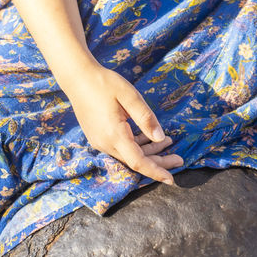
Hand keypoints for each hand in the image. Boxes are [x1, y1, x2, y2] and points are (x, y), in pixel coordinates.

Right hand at [64, 63, 182, 185]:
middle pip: (135, 161)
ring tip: (169, 142)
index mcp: (114, 135)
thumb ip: (146, 118)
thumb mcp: (129, 95)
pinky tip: (149, 137)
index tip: (172, 179)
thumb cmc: (104, 83)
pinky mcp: (98, 136)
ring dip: (149, 152)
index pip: (138, 162)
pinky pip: (120, 147)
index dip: (156, 172)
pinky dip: (137, 145)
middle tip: (179, 158)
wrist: (77, 77)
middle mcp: (105, 143)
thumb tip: (161, 138)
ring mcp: (100, 141)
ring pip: (128, 154)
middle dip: (158, 162)